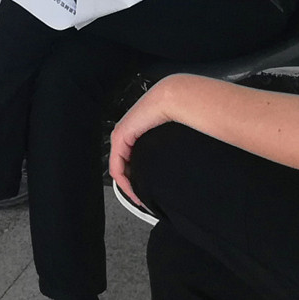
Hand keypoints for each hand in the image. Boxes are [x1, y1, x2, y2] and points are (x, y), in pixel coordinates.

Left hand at [108, 77, 182, 207]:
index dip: (138, 181)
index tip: (149, 197)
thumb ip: (168, 149)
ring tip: (140, 200)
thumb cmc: (177, 112)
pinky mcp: (120, 138)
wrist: (173, 97)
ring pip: (119, 169)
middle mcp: (126, 135)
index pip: (131, 162)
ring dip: (128, 186)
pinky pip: (117, 166)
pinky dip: (124, 181)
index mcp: (137, 133)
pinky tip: (134, 191)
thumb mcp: (170, 137)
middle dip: (133, 186)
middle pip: (124, 167)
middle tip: (144, 202)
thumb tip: (181, 166)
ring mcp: (121, 136)